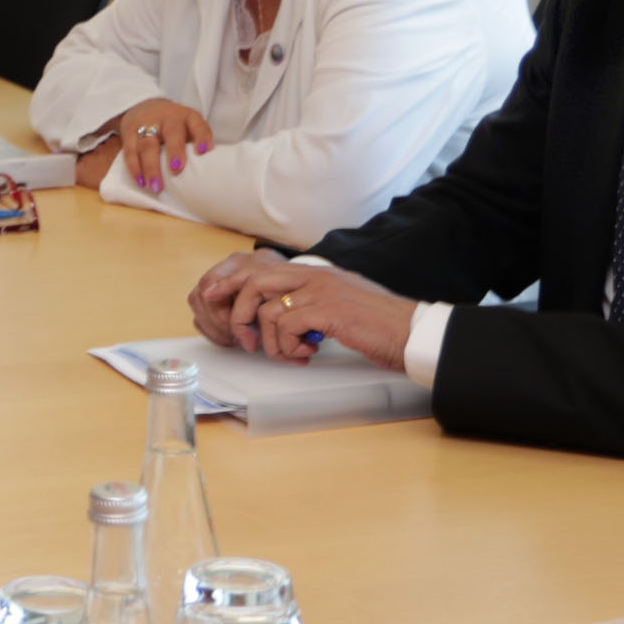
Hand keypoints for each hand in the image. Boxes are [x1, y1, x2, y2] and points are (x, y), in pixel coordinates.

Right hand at [96, 98, 214, 195]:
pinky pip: (131, 151)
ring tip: (156, 187)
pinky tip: (141, 182)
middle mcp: (168, 117)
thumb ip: (196, 144)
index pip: (197, 124)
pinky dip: (135, 168)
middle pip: (171, 133)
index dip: (201, 136)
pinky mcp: (129, 131)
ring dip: (151, 167)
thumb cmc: (174, 126)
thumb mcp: (188, 127)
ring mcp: (147, 123)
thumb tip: (211, 175)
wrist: (143, 106)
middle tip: (177, 169)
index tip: (204, 151)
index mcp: (187, 116)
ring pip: (148, 145)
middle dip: (174, 151)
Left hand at [190, 252, 416, 369]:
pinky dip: (288, 346)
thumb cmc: (379, 326)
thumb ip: (311, 304)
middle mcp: (314, 275)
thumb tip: (282, 319)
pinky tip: (309, 354)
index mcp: (315, 273)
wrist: (411, 332)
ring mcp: (320, 290)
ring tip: (291, 354)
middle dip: (239, 313)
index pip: (261, 269)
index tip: (212, 299)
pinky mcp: (327, 310)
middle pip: (254, 283)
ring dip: (270, 341)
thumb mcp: (339, 306)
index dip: (232, 284)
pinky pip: (285, 326)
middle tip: (244, 342)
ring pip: (267, 310)